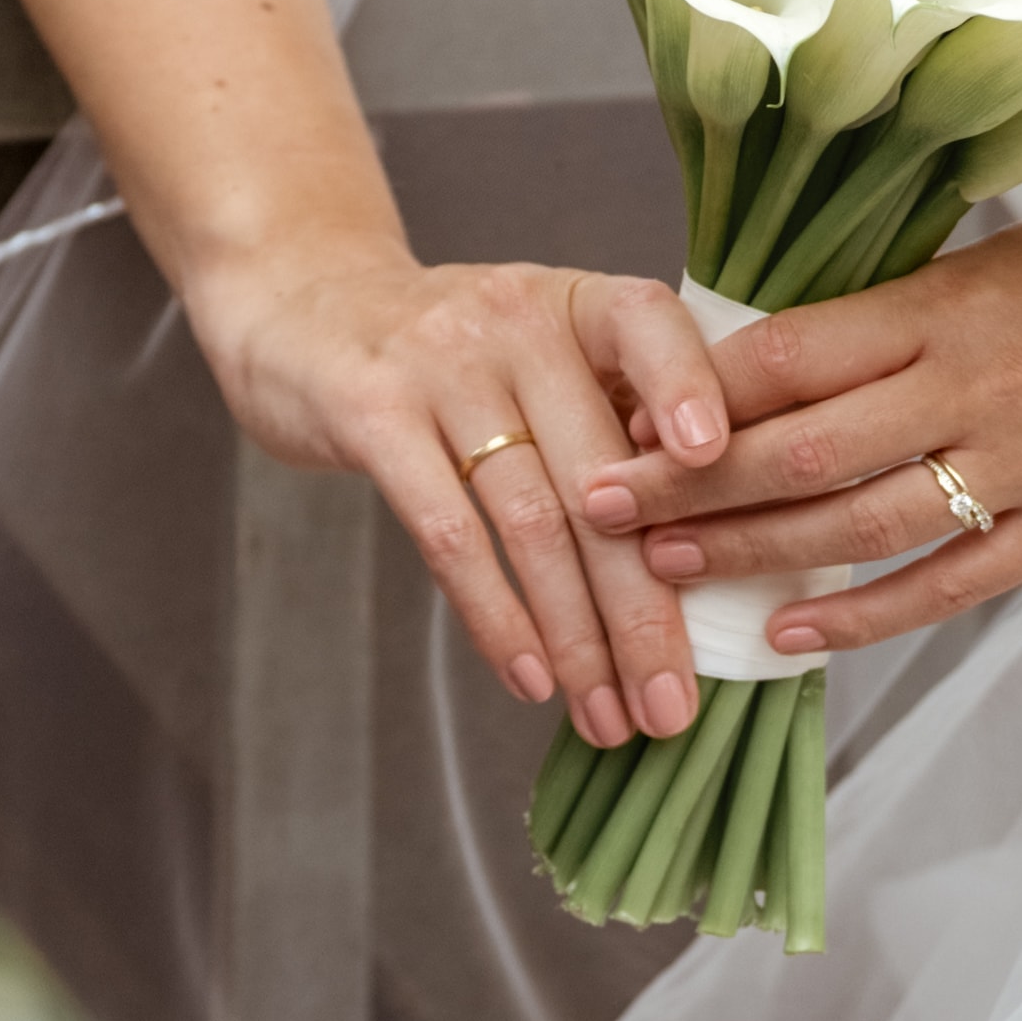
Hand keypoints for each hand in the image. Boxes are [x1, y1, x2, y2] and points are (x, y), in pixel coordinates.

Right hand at [189, 249, 735, 750]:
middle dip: (643, 607)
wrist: (304, 308)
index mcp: (574, 302)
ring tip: (608, 718)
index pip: (647, 323)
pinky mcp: (373, 412)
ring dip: (577, 638)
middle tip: (673, 704)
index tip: (717, 461)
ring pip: (531, 521)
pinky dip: (496, 618)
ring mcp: (440, 365)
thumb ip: (616, 417)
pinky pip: (449, 533)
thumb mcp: (540, 350)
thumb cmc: (452, 354)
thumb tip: (712, 551)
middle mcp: (514, 320)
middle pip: (599, 475)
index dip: (688, 386)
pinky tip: (530, 678)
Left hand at [569, 175, 1021, 663]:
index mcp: (951, 299)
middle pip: (799, 448)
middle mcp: (973, 385)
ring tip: (663, 571)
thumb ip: (917, 298)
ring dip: (751, 552)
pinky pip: (951, 579)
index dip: (692, 393)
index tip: (616, 412)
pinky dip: (865, 614)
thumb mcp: (1019, 244)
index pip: (788, 353)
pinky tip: (794, 632)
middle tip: (592, 508)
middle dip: (686, 482)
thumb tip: (806, 337)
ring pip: (858, 525)